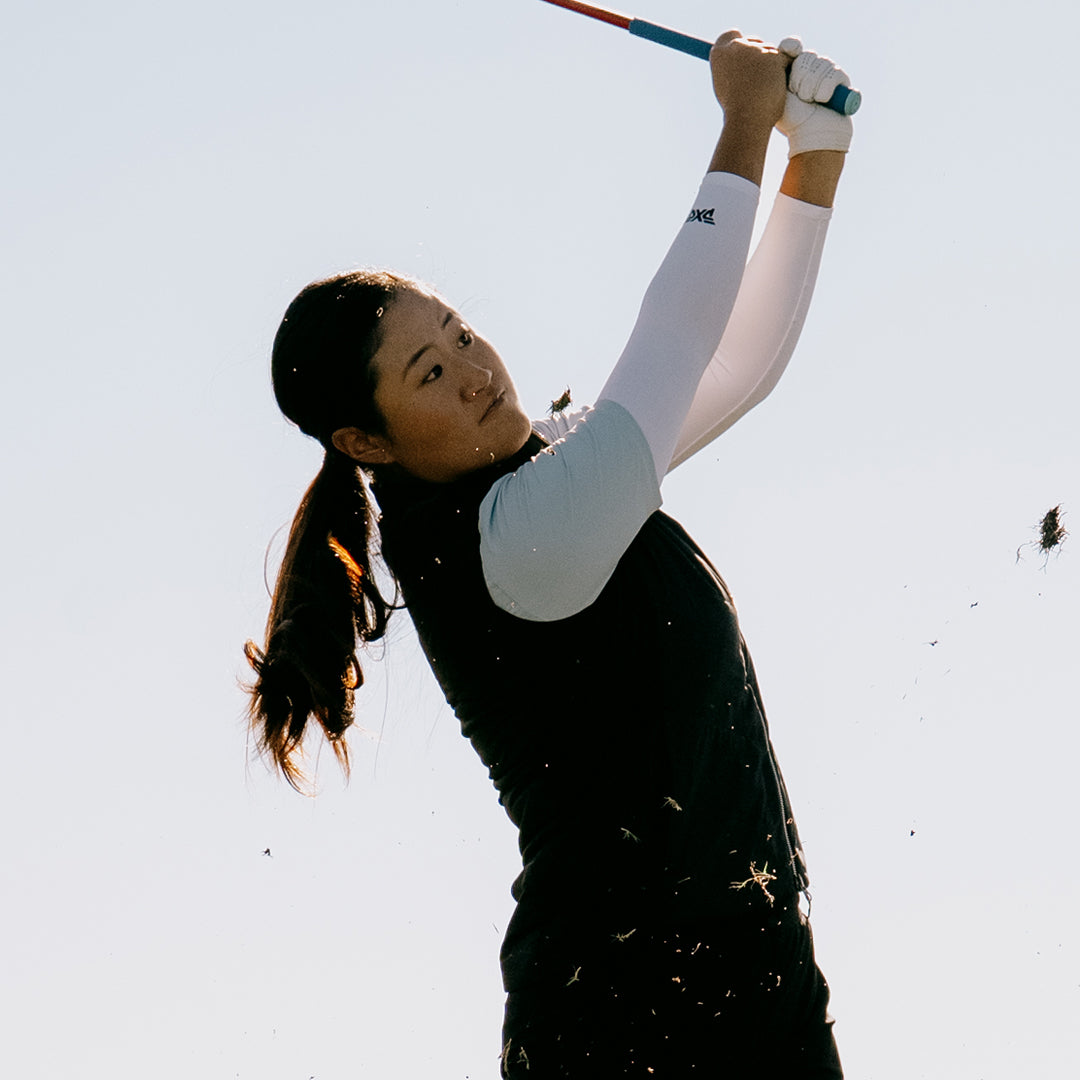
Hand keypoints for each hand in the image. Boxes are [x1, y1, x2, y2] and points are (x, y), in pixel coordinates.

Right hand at [710, 30, 790, 132]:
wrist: (745, 119)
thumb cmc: (735, 109)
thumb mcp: (725, 85)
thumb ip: (732, 68)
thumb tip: (739, 62)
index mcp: (719, 54)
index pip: (731, 35)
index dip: (741, 43)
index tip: (746, 54)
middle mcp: (736, 46)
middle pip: (754, 41)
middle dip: (760, 54)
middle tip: (759, 78)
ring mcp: (755, 50)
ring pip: (769, 52)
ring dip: (770, 66)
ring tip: (761, 90)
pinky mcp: (772, 57)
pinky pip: (783, 60)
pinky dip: (781, 73)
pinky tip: (772, 88)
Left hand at [775, 38, 853, 156]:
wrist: (812, 136)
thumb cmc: (791, 120)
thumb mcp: (777, 95)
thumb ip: (775, 72)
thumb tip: (777, 49)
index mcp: (791, 70)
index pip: (791, 45)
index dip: (792, 46)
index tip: (791, 51)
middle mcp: (809, 68)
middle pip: (806, 56)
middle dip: (800, 78)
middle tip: (799, 96)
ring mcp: (826, 73)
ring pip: (821, 64)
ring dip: (811, 88)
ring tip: (810, 102)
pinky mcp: (842, 80)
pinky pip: (834, 73)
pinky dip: (825, 90)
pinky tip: (823, 101)